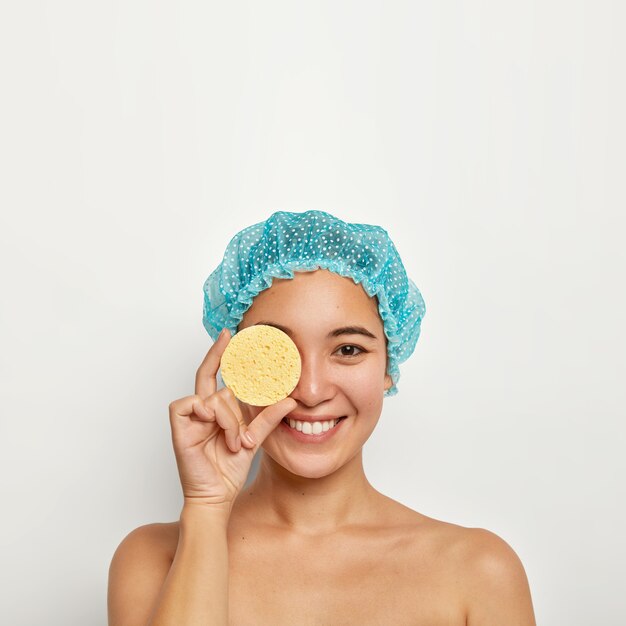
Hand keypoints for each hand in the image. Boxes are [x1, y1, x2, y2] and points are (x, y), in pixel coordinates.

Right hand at [168, 329, 295, 508]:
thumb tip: (290, 399)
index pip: (218, 375)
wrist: (217, 495)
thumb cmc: (231, 469)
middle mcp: (203, 408)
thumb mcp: (255, 438)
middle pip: (217, 381)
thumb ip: (269, 417)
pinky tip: (217, 432)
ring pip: (214, 396)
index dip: (220, 354)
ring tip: (235, 442)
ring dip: (230, 420)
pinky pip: (193, 403)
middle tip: (230, 343)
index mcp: (218, 409)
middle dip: (224, 371)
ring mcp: (190, 415)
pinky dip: (211, 417)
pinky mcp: (179, 423)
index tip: (229, 334)